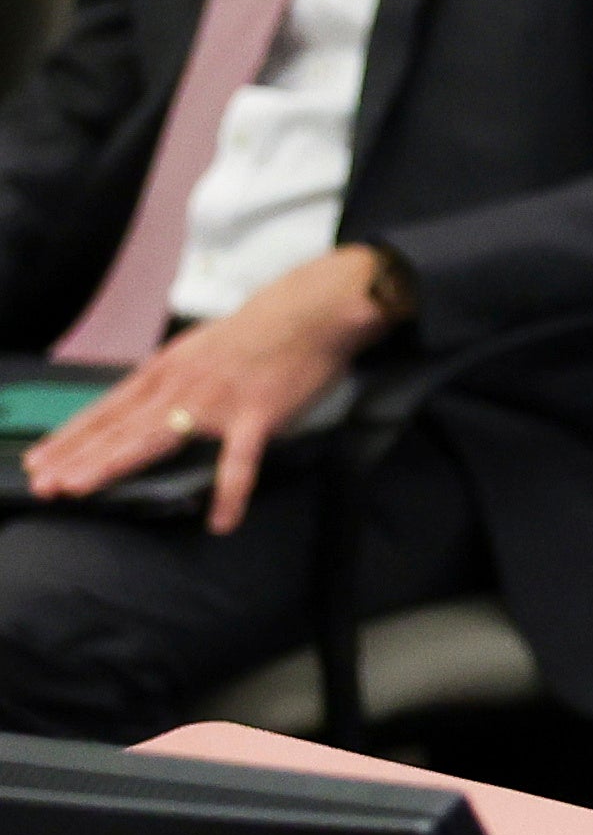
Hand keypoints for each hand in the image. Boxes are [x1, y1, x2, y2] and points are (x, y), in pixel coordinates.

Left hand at [17, 245, 401, 526]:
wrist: (311, 312)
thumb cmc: (262, 331)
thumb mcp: (201, 349)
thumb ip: (175, 379)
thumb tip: (153, 405)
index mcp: (165, 371)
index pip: (106, 410)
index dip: (70, 438)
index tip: (39, 461)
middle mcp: (180, 387)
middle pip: (117, 427)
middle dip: (75, 456)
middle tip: (42, 484)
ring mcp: (216, 402)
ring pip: (154, 438)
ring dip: (114, 463)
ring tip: (82, 488)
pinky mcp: (257, 416)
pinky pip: (240, 463)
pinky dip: (231, 494)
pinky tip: (221, 522)